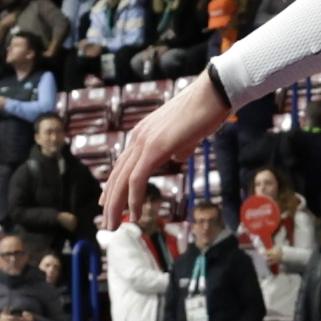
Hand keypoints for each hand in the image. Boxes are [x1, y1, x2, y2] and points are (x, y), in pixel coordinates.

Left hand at [102, 75, 224, 226]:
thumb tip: (177, 157)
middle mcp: (138, 137)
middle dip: (110, 201)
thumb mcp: (188, 135)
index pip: (123, 165)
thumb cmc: (206, 112)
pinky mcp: (154, 148)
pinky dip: (134, 199)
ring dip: (116, 205)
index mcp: (143, 134)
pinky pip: (137, 179)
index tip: (108, 204)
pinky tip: (135, 214)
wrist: (213, 95)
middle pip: (117, 175)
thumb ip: (179, 146)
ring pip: (123, 180)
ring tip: (114, 225)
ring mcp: (144, 142)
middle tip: (107, 222)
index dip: (114, 186)